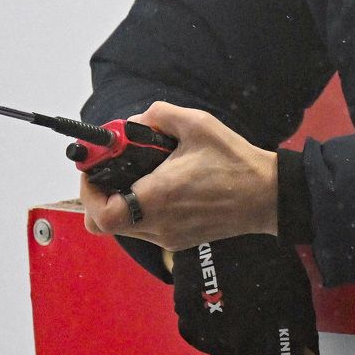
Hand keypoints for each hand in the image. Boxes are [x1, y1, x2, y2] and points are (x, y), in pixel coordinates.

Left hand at [80, 102, 278, 250]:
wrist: (266, 196)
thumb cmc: (234, 161)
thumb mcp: (198, 124)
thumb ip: (159, 114)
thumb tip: (135, 122)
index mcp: (158, 196)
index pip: (103, 213)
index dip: (88, 193)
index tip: (93, 169)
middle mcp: (158, 223)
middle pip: (105, 224)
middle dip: (99, 196)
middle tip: (109, 171)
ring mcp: (168, 236)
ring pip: (124, 228)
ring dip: (120, 202)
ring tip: (138, 174)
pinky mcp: (178, 240)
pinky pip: (144, 229)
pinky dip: (140, 210)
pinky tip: (159, 186)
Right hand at [172, 235, 316, 354]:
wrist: (225, 216)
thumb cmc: (269, 253)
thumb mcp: (295, 289)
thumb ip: (300, 333)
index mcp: (278, 317)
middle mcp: (243, 326)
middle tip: (265, 335)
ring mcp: (211, 323)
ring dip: (236, 344)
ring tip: (242, 305)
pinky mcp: (187, 316)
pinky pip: (203, 341)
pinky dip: (213, 330)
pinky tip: (221, 301)